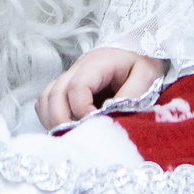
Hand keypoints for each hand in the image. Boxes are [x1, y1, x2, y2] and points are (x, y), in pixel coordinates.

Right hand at [35, 46, 166, 128]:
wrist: (138, 55)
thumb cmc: (142, 65)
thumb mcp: (147, 76)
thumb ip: (132, 93)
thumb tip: (111, 115)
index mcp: (97, 63)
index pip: (77, 86)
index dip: (82, 109)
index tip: (96, 125)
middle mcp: (77, 69)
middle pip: (55, 93)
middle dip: (61, 119)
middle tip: (76, 138)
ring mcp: (68, 77)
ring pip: (46, 98)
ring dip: (52, 119)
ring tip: (69, 136)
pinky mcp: (65, 87)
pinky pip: (46, 102)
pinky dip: (49, 116)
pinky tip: (65, 128)